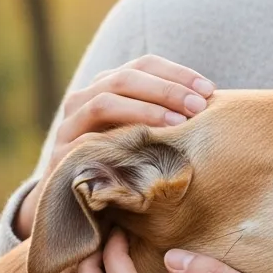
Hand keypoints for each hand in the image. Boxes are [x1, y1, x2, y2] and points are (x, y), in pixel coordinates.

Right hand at [14, 56, 213, 239]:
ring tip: (178, 124)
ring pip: (104, 103)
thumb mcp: (144, 137)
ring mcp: (68, 126)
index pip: (143, 66)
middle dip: (165, 89)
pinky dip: (117, 139)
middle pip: (124, 78)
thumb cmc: (124, 168)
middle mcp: (83, 99)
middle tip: (197, 106)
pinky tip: (145, 147)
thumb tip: (212, 100)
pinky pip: (87, 140)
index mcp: (106, 87)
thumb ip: (166, 115)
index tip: (209, 89)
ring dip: (144, 110)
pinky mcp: (60, 155)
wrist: (75, 207)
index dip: (177, 73)